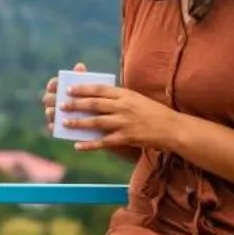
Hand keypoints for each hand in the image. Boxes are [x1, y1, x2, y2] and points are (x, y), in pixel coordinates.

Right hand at [43, 63, 85, 135]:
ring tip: (58, 113)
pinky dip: (54, 126)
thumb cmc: (92, 99)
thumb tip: (79, 66)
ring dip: (52, 112)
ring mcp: (54, 115)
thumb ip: (83, 78)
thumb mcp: (90, 89)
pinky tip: (59, 126)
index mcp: (59, 90)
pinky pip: (53, 127)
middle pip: (49, 99)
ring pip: (49, 112)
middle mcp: (53, 102)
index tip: (59, 85)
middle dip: (52, 99)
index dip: (53, 84)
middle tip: (58, 99)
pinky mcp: (58, 128)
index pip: (52, 85)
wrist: (100, 118)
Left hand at [63, 83, 182, 153]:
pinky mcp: (127, 138)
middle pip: (94, 104)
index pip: (100, 89)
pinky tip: (78, 145)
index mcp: (125, 95)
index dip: (83, 89)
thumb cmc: (153, 112)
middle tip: (61, 105)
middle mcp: (123, 107)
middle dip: (76, 105)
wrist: (171, 128)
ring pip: (96, 122)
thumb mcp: (136, 98)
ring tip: (64, 123)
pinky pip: (104, 141)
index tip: (69, 89)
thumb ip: (119, 97)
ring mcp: (125, 122)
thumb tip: (98, 97)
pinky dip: (90, 144)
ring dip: (78, 123)